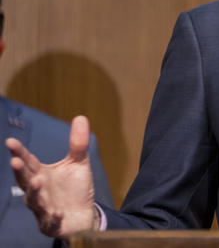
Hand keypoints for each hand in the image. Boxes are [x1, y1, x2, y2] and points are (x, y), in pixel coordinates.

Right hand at [5, 115, 98, 237]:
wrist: (83, 214)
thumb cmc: (75, 189)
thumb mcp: (78, 163)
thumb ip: (77, 144)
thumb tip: (81, 117)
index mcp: (41, 174)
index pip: (28, 162)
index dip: (19, 152)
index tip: (10, 141)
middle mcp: (38, 191)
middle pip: (26, 181)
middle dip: (20, 172)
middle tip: (15, 161)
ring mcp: (44, 208)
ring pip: (35, 201)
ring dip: (34, 192)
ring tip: (37, 180)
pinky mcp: (53, 224)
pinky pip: (51, 222)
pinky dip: (54, 217)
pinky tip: (58, 212)